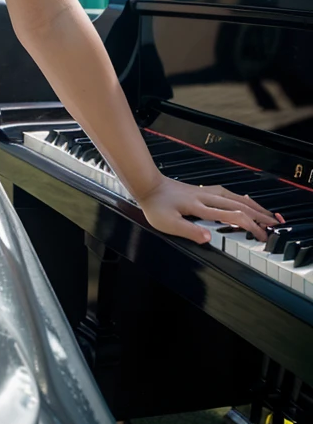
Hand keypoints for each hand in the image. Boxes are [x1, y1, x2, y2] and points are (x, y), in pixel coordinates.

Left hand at [137, 177, 278, 244]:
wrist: (148, 185)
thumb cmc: (156, 205)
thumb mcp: (168, 223)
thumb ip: (190, 231)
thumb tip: (210, 238)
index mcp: (200, 207)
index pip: (232, 216)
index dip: (250, 226)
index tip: (262, 236)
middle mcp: (206, 197)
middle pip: (239, 205)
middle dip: (259, 215)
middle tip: (275, 224)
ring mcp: (205, 192)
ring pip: (235, 197)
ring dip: (253, 205)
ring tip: (266, 213)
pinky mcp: (202, 190)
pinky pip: (227, 193)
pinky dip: (240, 198)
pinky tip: (243, 200)